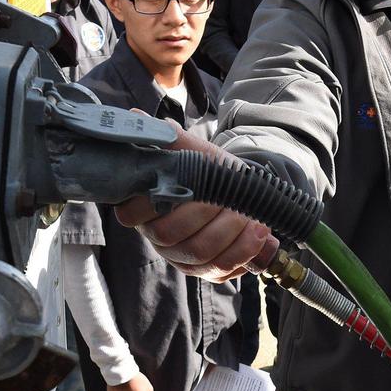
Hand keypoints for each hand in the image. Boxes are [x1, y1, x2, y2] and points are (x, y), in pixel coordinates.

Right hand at [113, 119, 273, 281]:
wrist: (237, 188)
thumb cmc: (207, 169)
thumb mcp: (191, 149)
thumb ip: (167, 138)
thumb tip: (133, 118)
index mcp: (142, 207)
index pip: (133, 215)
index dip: (162, 201)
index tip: (193, 184)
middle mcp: (156, 237)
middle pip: (171, 236)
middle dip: (208, 214)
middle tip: (232, 200)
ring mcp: (180, 257)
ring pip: (199, 255)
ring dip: (231, 234)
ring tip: (251, 217)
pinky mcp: (204, 271)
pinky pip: (219, 271)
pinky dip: (243, 252)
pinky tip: (257, 233)